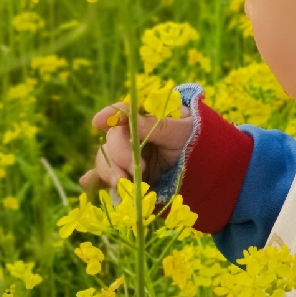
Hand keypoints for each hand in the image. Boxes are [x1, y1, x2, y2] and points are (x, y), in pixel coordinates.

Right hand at [80, 102, 194, 190]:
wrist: (204, 166)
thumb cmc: (195, 141)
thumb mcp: (181, 131)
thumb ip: (156, 126)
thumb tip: (129, 119)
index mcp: (144, 117)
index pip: (122, 112)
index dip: (109, 115)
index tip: (97, 122)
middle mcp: (130, 134)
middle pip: (112, 139)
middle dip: (119, 155)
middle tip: (140, 169)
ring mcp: (126, 155)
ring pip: (106, 158)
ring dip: (110, 171)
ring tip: (124, 184)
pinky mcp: (126, 174)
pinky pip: (106, 175)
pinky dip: (98, 179)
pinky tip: (90, 182)